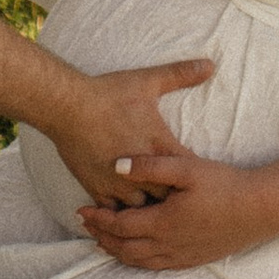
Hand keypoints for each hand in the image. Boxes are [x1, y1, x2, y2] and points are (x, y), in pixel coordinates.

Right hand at [46, 58, 211, 209]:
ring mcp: (119, 184)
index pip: (189, 173)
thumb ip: (182, 74)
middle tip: (178, 195)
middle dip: (174, 196)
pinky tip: (126, 208)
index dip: (193, 176)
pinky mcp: (98, 190)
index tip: (194, 176)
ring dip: (148, 205)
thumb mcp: (148, 81)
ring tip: (153, 202)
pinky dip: (122, 212)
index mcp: (160, 147)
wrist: (68, 106)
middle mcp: (143, 171)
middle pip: (170, 198)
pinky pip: (115, 214)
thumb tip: (210, 64)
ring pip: (143, 210)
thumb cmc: (109, 94)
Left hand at [79, 152, 264, 270]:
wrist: (258, 210)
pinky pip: (156, 266)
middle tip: (86, 226)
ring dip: (117, 251)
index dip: (98, 219)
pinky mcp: (192, 260)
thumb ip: (150, 166)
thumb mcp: (186, 168)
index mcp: (163, 223)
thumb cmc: (223, 185)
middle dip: (102, 237)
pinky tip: (135, 253)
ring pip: (138, 261)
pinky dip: (137, 261)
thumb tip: (117, 166)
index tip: (81, 210)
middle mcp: (168, 245)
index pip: (120, 226)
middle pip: (124, 248)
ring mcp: (180, 256)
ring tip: (103, 241)